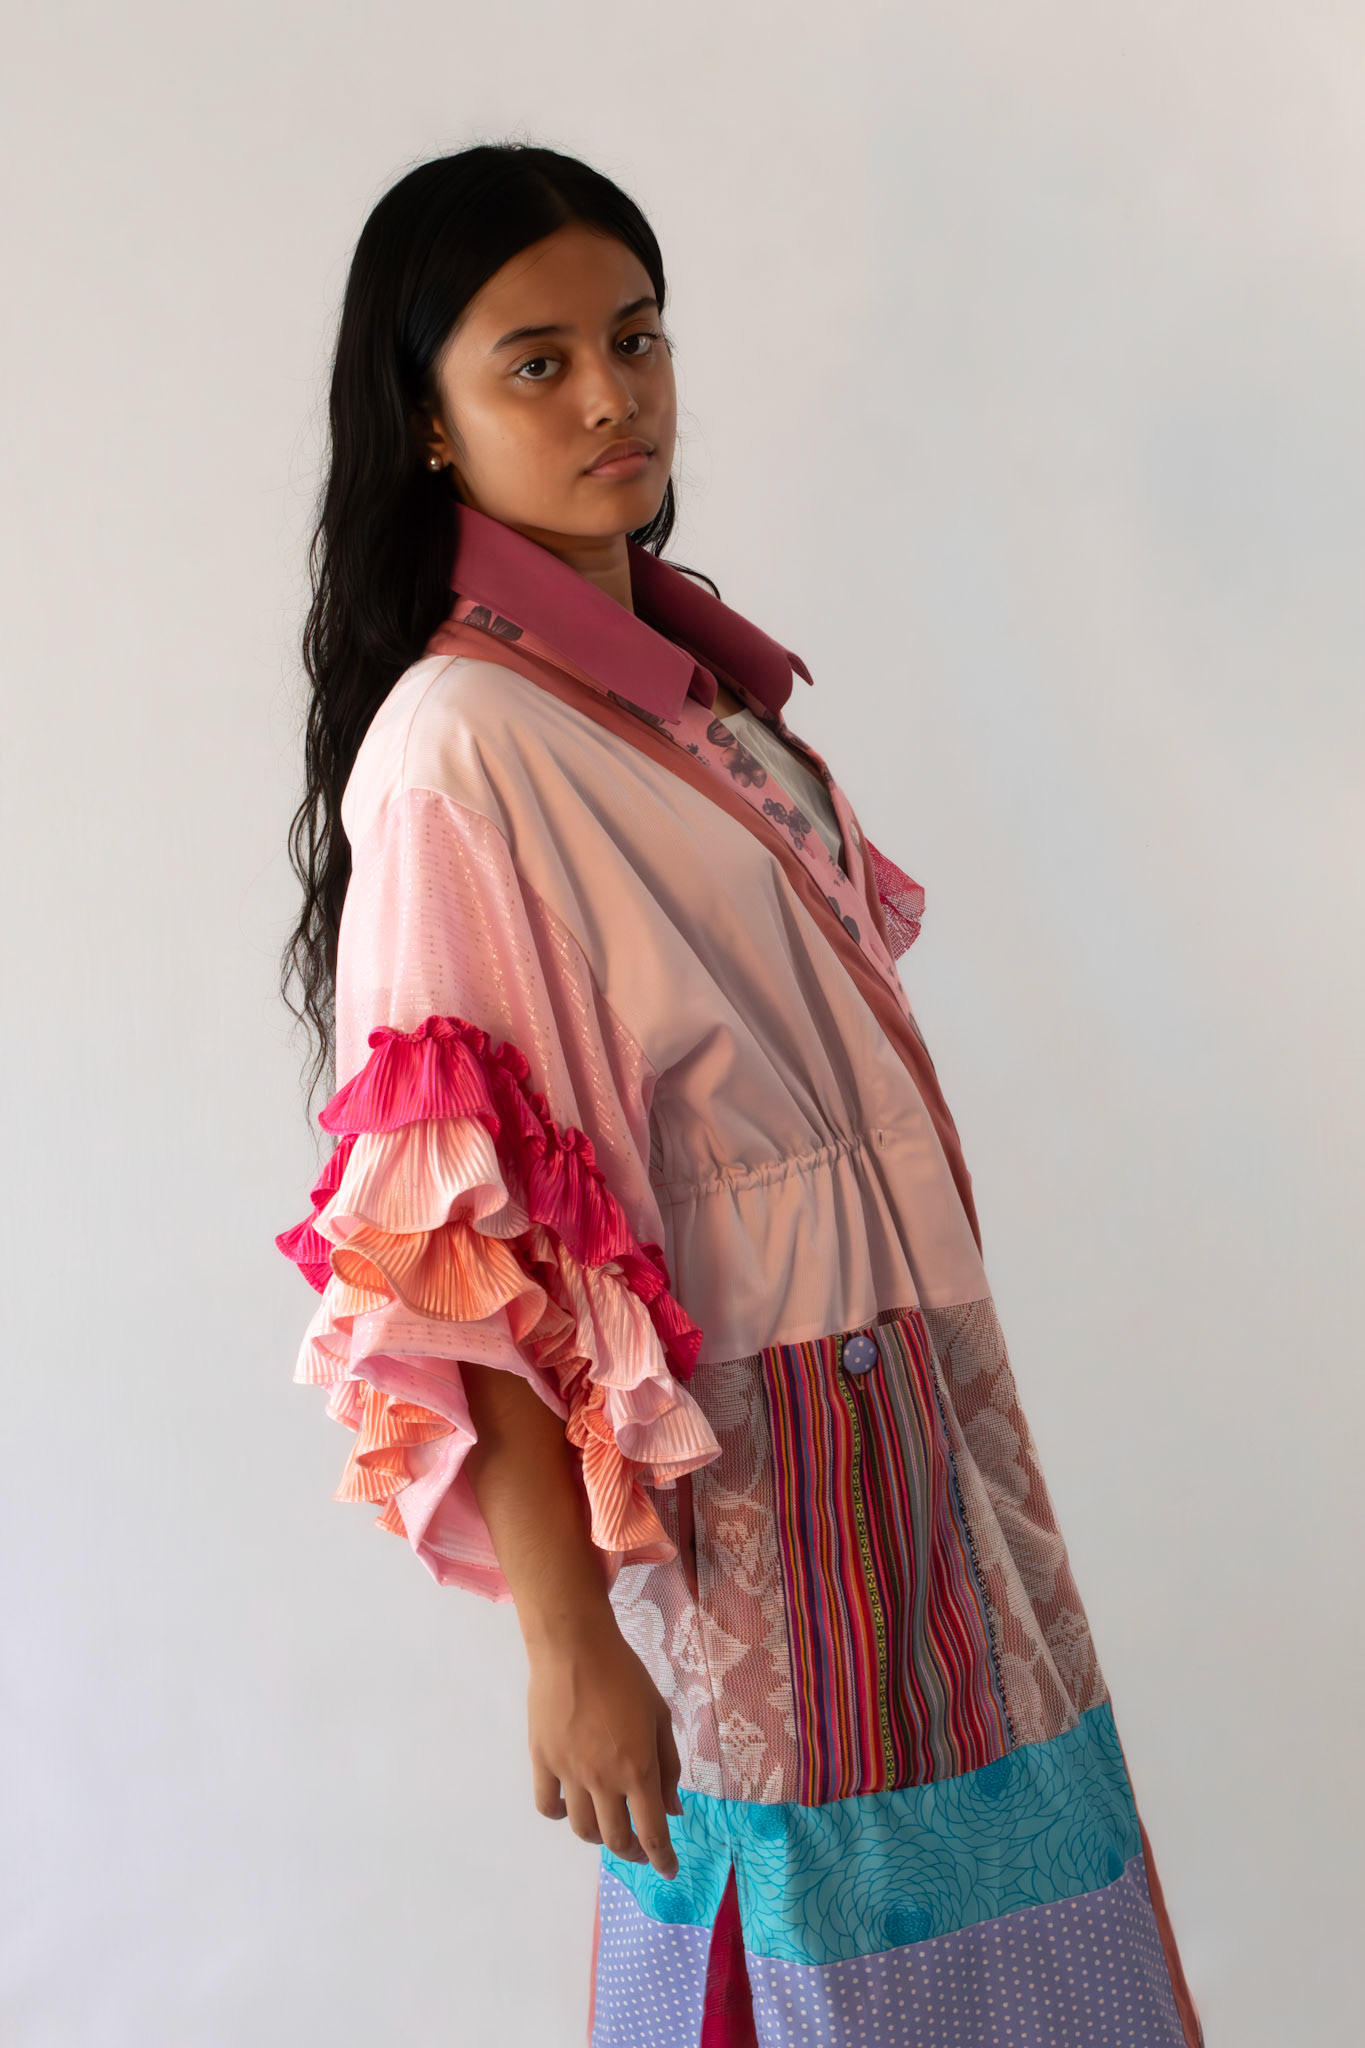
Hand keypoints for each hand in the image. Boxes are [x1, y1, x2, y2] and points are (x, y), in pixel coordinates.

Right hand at [527, 1607, 683, 1879]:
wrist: (574, 1648)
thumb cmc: (625, 1676)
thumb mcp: (660, 1717)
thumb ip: (668, 1766)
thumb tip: (672, 1810)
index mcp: (637, 1770)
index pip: (651, 1832)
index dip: (661, 1858)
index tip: (668, 1872)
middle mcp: (602, 1781)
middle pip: (615, 1839)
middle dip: (633, 1853)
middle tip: (641, 1850)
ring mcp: (568, 1774)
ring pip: (581, 1828)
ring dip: (599, 1837)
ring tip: (608, 1826)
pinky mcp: (542, 1761)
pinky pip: (548, 1805)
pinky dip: (560, 1815)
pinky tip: (570, 1807)